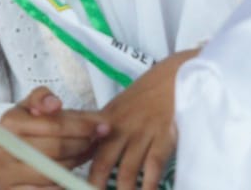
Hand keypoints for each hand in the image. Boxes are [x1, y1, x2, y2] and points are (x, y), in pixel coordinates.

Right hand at [0, 87, 107, 189]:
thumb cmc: (19, 130)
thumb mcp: (27, 107)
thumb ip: (43, 98)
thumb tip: (55, 104)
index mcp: (10, 123)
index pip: (54, 125)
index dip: (83, 126)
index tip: (103, 125)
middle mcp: (6, 150)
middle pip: (58, 149)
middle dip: (83, 143)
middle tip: (97, 139)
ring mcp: (8, 175)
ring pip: (56, 171)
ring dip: (77, 162)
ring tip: (85, 152)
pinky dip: (64, 183)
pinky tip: (71, 173)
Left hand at [88, 50, 195, 189]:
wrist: (180, 73)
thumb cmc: (150, 90)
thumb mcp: (120, 104)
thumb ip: (103, 127)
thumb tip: (86, 151)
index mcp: (106, 118)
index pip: (83, 145)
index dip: (74, 167)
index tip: (70, 184)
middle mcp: (121, 127)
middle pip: (102, 163)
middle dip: (96, 186)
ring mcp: (143, 132)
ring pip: (128, 170)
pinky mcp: (165, 135)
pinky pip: (154, 165)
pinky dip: (150, 183)